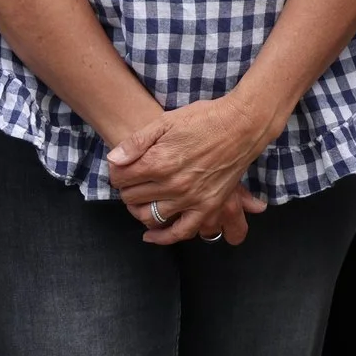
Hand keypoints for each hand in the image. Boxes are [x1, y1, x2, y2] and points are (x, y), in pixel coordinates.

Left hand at [108, 96, 274, 244]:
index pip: (121, 178)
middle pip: (132, 197)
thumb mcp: (166, 121)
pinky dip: (163, 237)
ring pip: (150, 216)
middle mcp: (173, 184)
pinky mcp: (208, 207)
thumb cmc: (204, 118)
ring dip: (138, 209)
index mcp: (159, 161)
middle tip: (131, 180)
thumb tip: (113, 160)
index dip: (116, 172)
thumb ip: (137, 142)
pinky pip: (181, 232)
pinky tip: (150, 235)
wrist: (241, 125)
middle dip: (126, 188)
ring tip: (140, 199)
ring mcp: (191, 199)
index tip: (120, 168)